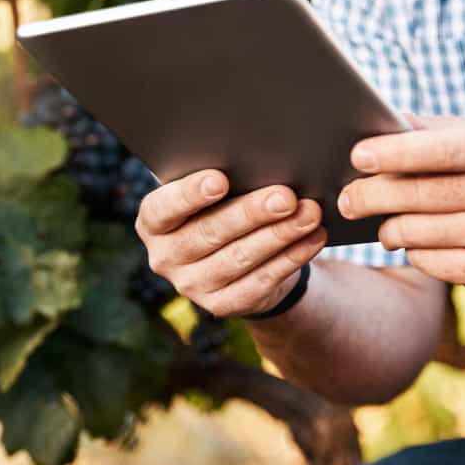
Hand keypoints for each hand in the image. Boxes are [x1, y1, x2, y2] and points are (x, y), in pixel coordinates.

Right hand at [135, 170, 326, 316]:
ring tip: (310, 213)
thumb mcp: (209, 192)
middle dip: (251, 213)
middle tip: (286, 196)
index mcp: (152, 222)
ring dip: (279, 235)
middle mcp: (164, 257)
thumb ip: (216, 179)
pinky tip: (312, 237)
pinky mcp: (221, 306)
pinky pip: (260, 281)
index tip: (220, 178)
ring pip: (239, 258)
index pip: (163, 209)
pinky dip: (291, 257)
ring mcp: (191, 286)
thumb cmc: (219, 206)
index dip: (189, 195)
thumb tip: (253, 159)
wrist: (234, 257)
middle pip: (209, 233)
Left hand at [338, 116, 464, 293]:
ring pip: (411, 231)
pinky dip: (412, 250)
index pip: (441, 150)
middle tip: (345, 198)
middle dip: (368, 196)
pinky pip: (424, 260)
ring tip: (384, 221)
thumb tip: (376, 120)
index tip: (357, 156)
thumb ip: (439, 130)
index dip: (395, 153)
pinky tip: (417, 242)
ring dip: (387, 227)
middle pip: (415, 195)